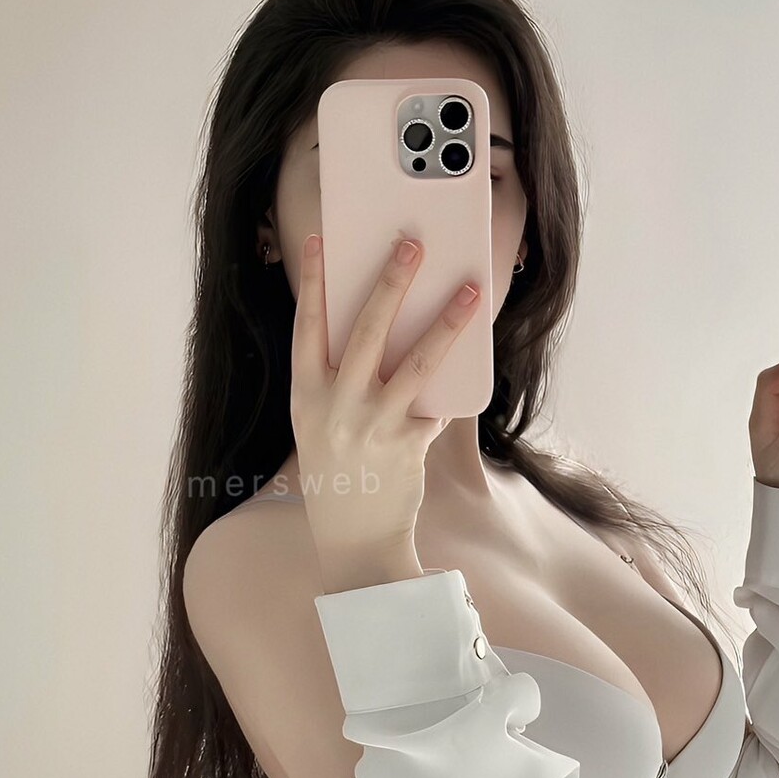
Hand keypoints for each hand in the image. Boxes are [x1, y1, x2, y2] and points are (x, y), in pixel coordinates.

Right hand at [290, 231, 482, 555]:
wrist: (353, 538)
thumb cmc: (339, 469)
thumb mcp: (322, 422)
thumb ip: (341, 379)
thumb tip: (386, 323)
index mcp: (307, 396)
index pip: (308, 327)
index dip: (315, 281)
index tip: (321, 240)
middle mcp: (337, 408)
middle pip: (367, 332)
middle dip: (391, 284)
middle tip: (412, 246)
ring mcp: (374, 427)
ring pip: (417, 363)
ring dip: (447, 323)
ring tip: (471, 291)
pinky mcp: (408, 446)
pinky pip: (438, 403)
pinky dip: (454, 383)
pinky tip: (471, 360)